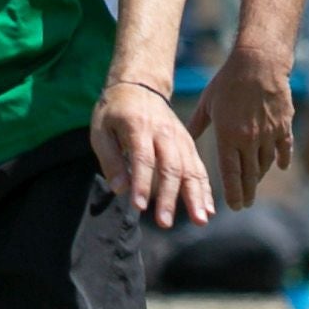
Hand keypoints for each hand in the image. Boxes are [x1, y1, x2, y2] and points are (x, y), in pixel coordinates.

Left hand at [92, 81, 205, 228]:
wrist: (140, 85)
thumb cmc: (115, 111)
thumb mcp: (100, 130)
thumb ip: (109, 158)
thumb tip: (120, 189)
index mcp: (139, 127)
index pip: (142, 158)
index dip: (141, 183)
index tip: (139, 207)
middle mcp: (164, 133)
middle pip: (170, 167)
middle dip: (168, 197)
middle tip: (164, 223)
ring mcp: (180, 138)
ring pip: (190, 169)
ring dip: (196, 197)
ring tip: (200, 221)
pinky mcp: (189, 144)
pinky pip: (199, 168)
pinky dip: (205, 189)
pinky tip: (209, 210)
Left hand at [187, 44, 294, 209]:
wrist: (259, 63)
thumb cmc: (228, 81)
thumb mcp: (207, 103)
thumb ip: (197, 125)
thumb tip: (184, 140)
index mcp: (228, 136)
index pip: (230, 173)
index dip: (232, 192)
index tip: (233, 206)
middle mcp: (250, 139)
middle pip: (249, 174)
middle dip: (246, 193)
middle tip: (245, 205)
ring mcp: (269, 133)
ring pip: (266, 164)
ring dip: (260, 178)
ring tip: (255, 187)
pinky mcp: (284, 125)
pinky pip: (284, 148)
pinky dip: (281, 159)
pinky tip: (279, 167)